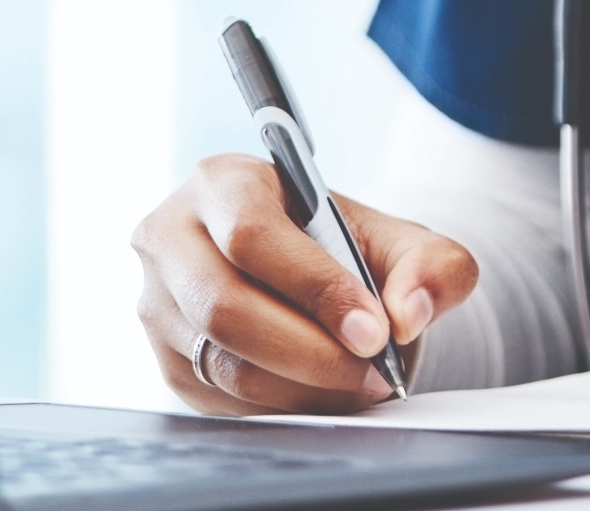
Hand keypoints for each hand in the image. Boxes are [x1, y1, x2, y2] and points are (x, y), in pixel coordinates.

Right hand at [133, 152, 478, 413]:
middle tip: (371, 373)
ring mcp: (158, 304)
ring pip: (222, 363)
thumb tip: (408, 313)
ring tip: (357, 386)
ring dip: (300, 388)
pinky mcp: (168, 361)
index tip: (374, 331)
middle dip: (310, 353)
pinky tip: (320, 395)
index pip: (252, 235)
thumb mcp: (401, 242)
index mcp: (223, 182)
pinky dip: (280, 408)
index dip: (315, 288)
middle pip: (224, 307)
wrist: (312, 285)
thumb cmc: (347, 252)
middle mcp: (171, 237)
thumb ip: (431, 265)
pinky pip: (219, 400)